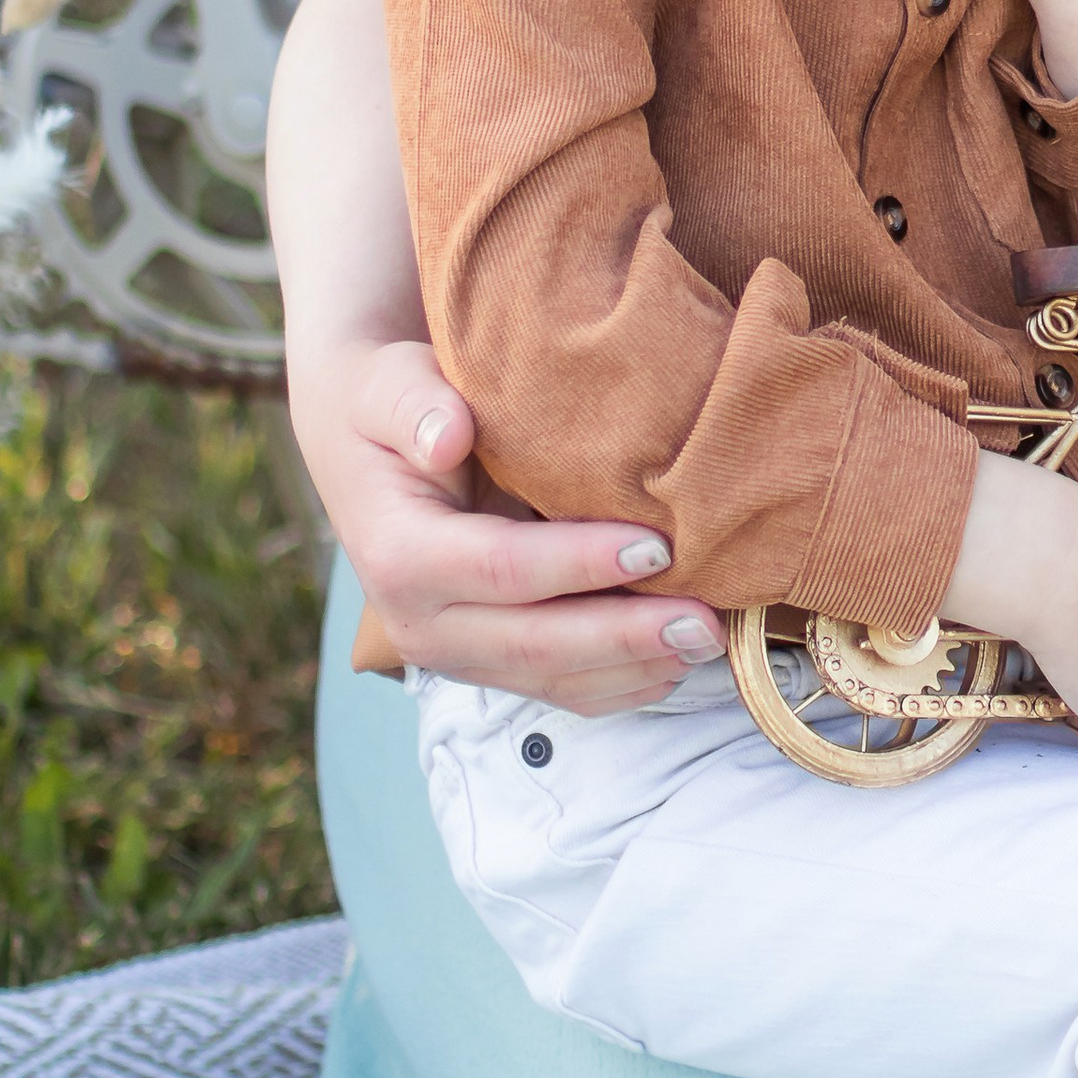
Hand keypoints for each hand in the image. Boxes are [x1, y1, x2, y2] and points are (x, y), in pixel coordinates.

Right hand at [292, 340, 726, 713]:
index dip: (579, 563)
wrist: (368, 453)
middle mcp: (421, 622)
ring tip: (708, 642)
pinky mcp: (489, 664)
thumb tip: (448, 438)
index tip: (655, 545)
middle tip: (706, 621)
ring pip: (554, 679)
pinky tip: (676, 665)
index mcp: (399, 555)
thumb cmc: (393, 409)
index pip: (502, 568)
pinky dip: (621, 684)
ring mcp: (457, 653)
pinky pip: (559, 691)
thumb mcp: (391, 386)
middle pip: (534, 645)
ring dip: (635, 667)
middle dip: (625, 637)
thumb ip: (417, 407)